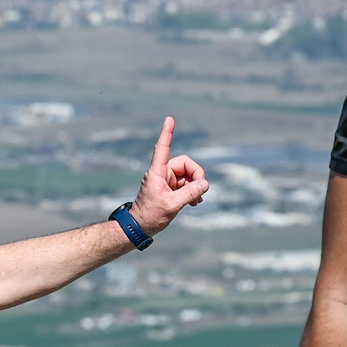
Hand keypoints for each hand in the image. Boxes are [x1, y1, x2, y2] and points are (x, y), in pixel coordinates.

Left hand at [134, 117, 209, 234]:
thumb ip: (190, 193)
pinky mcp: (171, 189)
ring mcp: (167, 181)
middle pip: (186, 164)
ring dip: (196, 186)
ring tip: (197, 201)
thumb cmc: (150, 215)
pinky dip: (193, 191)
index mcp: (157, 173)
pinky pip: (187, 184)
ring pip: (189, 175)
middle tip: (200, 191)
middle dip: (196, 175)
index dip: (167, 133)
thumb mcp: (172, 205)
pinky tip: (196, 202)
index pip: (163, 148)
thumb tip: (205, 184)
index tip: (169, 119)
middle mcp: (162, 173)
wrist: (141, 227)